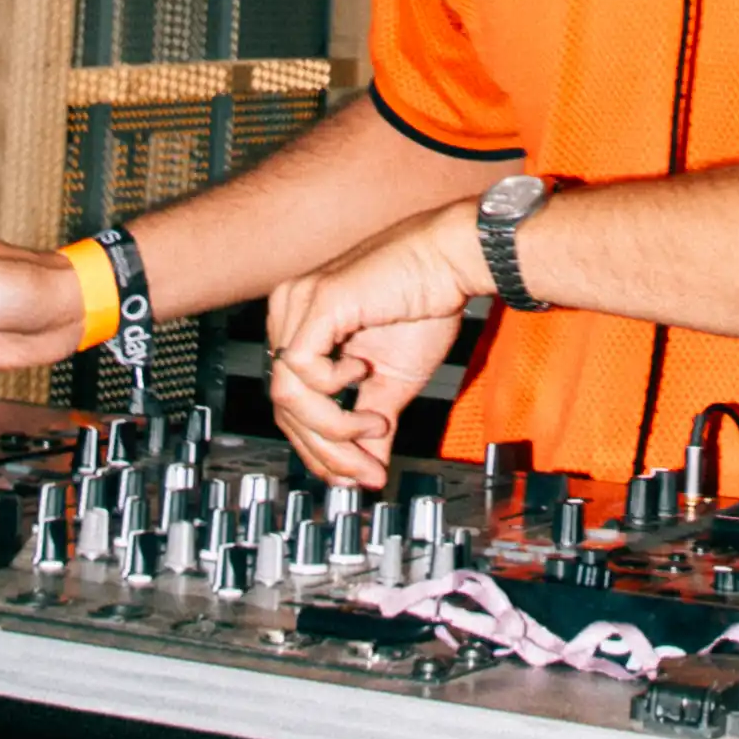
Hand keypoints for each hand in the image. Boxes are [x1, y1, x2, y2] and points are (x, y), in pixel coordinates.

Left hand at [263, 200, 484, 488]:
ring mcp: (298, 303)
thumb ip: (371, 424)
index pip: (290, 405)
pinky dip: (330, 387)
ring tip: (375, 425)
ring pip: (287, 394)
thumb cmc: (426, 306)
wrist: (453, 262)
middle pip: (284, 406)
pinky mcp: (318, 300)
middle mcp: (289, 312)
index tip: (354, 475)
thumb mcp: (393, 382)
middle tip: (365, 470)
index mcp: (300, 328)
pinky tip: (362, 373)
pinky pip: (300, 365)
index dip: (319, 449)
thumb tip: (368, 471)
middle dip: (327, 450)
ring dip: (332, 426)